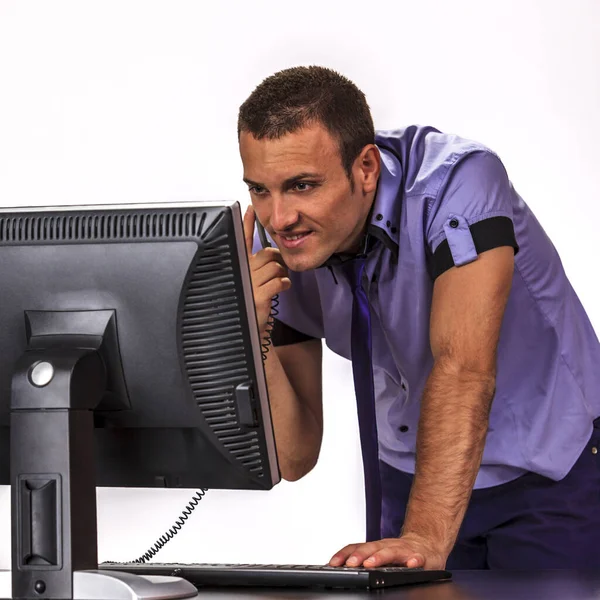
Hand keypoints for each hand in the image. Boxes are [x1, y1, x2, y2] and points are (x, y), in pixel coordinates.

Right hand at [243, 206, 290, 334]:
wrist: (250, 330)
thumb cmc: (253, 304)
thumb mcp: (252, 282)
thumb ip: (258, 266)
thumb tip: (273, 253)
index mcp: (239, 266)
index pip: (241, 241)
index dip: (245, 223)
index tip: (247, 208)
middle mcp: (241, 272)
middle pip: (268, 253)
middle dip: (278, 261)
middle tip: (279, 271)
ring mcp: (248, 284)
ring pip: (275, 266)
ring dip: (282, 274)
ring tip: (277, 284)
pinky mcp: (257, 296)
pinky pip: (280, 281)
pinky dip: (284, 284)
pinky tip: (281, 290)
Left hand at [329, 533, 446, 569]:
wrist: (425, 544)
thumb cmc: (400, 552)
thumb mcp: (380, 554)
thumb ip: (364, 559)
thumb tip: (340, 568)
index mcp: (376, 547)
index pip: (356, 548)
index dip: (343, 554)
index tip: (332, 563)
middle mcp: (388, 546)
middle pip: (371, 548)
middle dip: (359, 555)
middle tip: (349, 564)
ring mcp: (404, 550)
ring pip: (391, 552)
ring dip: (380, 557)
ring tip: (370, 564)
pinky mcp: (420, 556)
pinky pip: (417, 558)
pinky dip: (413, 561)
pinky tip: (410, 564)